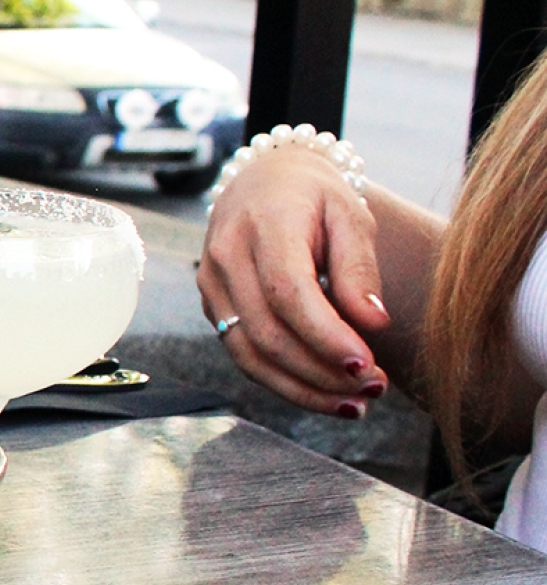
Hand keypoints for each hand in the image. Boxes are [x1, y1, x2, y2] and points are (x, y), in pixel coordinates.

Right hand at [198, 147, 391, 417]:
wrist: (261, 180)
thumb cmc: (314, 197)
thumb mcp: (350, 215)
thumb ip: (359, 269)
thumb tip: (373, 324)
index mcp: (263, 226)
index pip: (287, 292)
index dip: (324, 335)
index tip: (367, 364)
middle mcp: (226, 259)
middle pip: (267, 333)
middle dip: (321, 372)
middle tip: (374, 389)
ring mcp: (212, 286)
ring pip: (249, 355)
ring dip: (303, 388)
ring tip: (355, 404)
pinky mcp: (212, 308)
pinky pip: (244, 355)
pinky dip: (285, 382)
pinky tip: (324, 392)